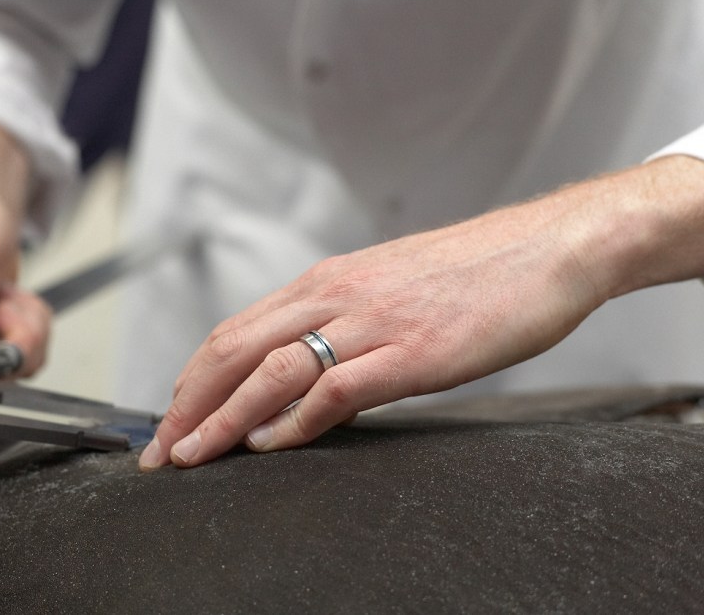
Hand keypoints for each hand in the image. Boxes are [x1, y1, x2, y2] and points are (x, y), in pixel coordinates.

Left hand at [138, 156, 703, 469]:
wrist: (545, 247)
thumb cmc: (469, 273)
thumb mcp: (386, 289)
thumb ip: (340, 322)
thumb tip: (301, 372)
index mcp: (326, 282)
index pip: (234, 333)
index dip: (192, 381)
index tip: (168, 420)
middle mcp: (336, 295)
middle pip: (234, 350)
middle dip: (187, 405)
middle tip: (159, 451)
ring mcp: (373, 322)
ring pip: (272, 370)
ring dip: (223, 418)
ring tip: (192, 456)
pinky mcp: (414, 351)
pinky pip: (337, 387)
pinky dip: (295, 421)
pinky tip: (272, 445)